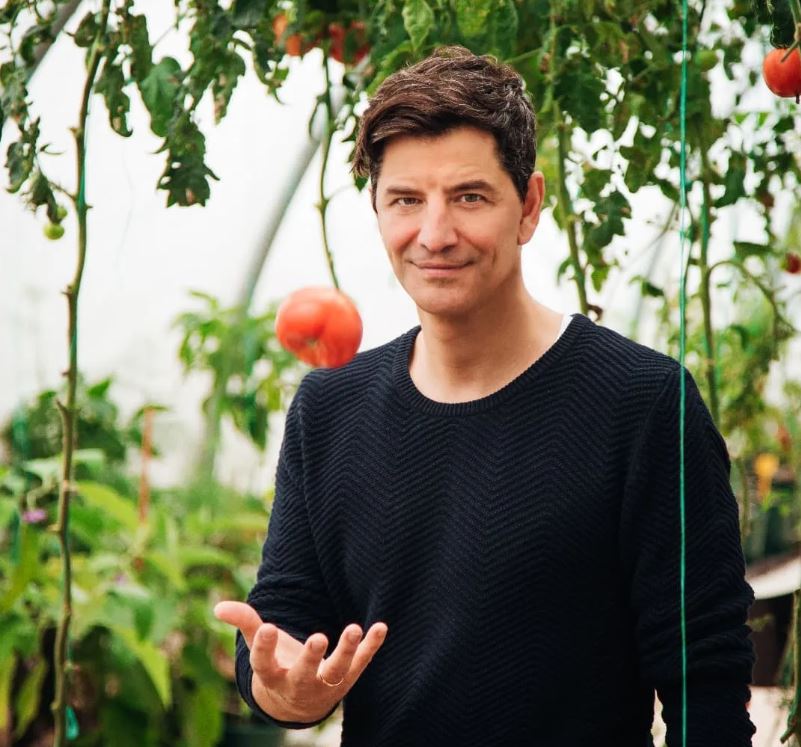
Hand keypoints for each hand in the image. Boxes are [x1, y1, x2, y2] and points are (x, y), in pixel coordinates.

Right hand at [214, 601, 387, 722]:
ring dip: (347, 651)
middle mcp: (299, 684)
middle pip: (305, 674)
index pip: (265, 664)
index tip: (268, 627)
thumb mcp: (259, 646)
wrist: (299, 704)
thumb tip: (218, 607)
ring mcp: (326, 684)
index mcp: (272, 675)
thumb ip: (245, 622)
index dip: (265, 647)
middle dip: (311, 657)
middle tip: (318, 638)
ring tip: (354, 628)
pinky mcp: (348, 678)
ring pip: (337, 672)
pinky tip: (381, 626)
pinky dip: (372, 647)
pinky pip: (362, 663)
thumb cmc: (277, 666)